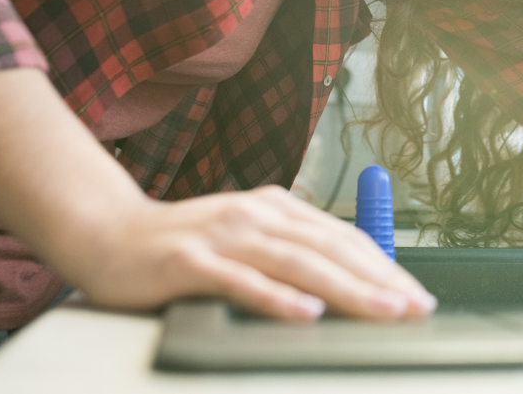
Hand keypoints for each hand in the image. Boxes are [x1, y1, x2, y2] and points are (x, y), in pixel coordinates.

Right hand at [72, 185, 435, 321]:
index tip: (416, 295)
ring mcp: (224, 236)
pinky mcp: (190, 261)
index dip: (385, 266)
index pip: (344, 238)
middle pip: (330, 249)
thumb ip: (290, 252)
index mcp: (275, 208)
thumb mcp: (245, 238)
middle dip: (379, 281)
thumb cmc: (182, 245)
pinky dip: (277, 298)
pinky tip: (307, 314)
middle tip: (414, 309)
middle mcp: (256, 215)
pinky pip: (242, 282)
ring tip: (382, 311)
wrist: (106, 233)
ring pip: (297, 263)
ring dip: (346, 289)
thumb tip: (347, 281)